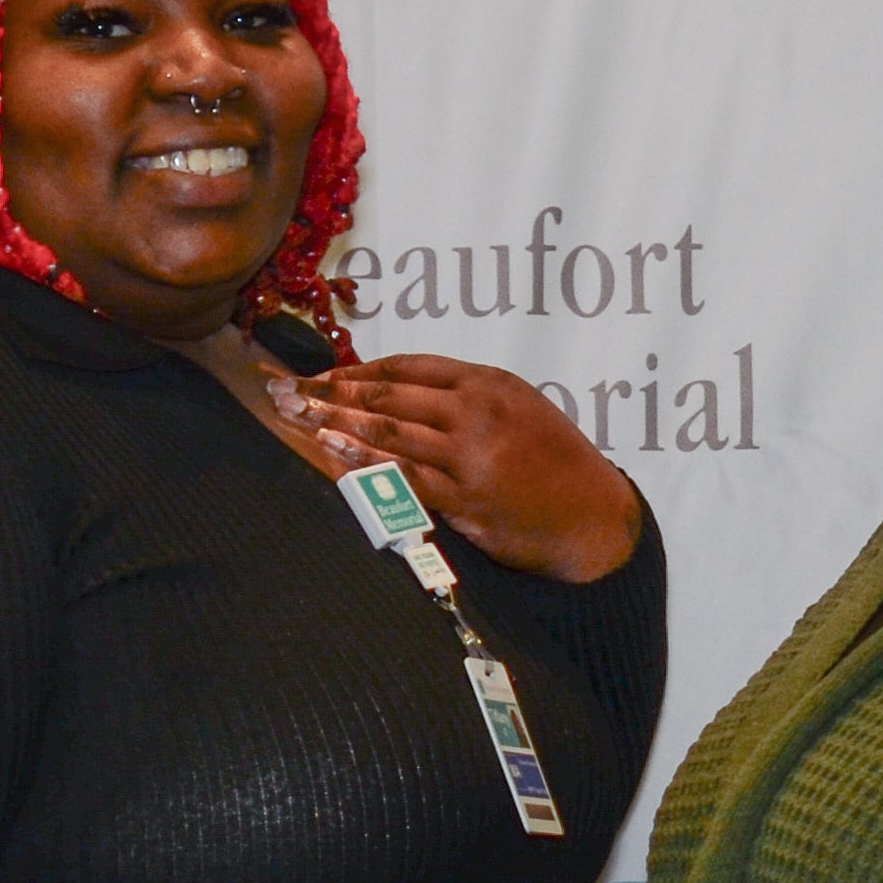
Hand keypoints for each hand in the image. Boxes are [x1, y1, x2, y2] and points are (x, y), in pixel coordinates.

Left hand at [287, 354, 644, 581]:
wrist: (594, 515)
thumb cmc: (556, 461)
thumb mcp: (520, 407)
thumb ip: (466, 396)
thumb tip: (400, 391)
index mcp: (488, 383)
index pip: (408, 367)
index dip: (358, 370)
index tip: (323, 375)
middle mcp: (476, 413)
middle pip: (387, 396)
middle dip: (331, 391)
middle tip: (288, 390)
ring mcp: (469, 457)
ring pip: (387, 433)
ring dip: (334, 423)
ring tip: (296, 416)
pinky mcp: (464, 500)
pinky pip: (402, 477)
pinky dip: (361, 463)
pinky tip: (331, 454)